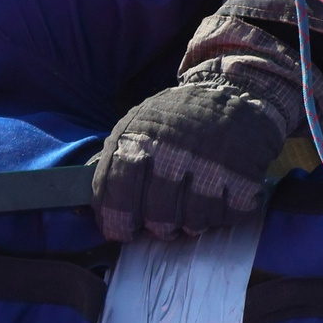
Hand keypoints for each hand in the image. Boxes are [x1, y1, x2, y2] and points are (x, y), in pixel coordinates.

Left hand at [91, 74, 289, 240]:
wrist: (235, 92)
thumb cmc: (179, 118)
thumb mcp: (138, 125)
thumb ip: (112, 162)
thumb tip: (80, 207)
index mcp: (138, 138)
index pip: (115, 196)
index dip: (116, 222)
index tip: (122, 231)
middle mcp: (171, 152)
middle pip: (156, 218)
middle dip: (158, 227)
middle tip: (163, 221)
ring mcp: (209, 165)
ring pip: (191, 223)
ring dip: (191, 222)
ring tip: (193, 204)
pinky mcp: (242, 177)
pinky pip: (224, 217)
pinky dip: (221, 214)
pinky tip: (219, 193)